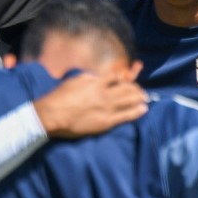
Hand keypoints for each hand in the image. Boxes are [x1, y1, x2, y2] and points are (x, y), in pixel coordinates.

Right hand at [33, 68, 147, 138]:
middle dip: (135, 88)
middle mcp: (104, 93)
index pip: (117, 76)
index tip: (130, 75)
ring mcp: (107, 108)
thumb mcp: (75, 80)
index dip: (126, 75)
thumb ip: (89, 78)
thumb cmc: (60, 97)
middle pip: (127, 87)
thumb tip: (99, 77)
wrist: (53, 115)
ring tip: (144, 98)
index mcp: (96, 82)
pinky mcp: (106, 122)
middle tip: (139, 90)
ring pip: (130, 100)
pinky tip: (144, 109)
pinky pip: (126, 115)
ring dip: (139, 97)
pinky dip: (137, 111)